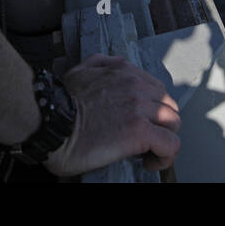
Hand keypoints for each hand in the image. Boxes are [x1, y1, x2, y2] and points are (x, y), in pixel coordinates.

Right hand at [43, 54, 180, 176]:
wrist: (50, 123)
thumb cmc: (59, 103)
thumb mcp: (81, 70)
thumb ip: (102, 63)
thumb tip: (115, 65)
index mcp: (123, 71)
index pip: (156, 88)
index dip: (152, 109)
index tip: (140, 122)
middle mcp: (135, 85)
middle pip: (169, 105)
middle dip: (161, 124)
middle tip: (145, 139)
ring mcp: (139, 108)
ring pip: (174, 123)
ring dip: (165, 139)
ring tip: (149, 153)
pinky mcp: (139, 131)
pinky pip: (170, 144)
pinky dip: (165, 156)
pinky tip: (150, 162)